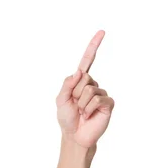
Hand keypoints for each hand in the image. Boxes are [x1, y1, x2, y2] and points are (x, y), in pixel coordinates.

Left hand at [56, 30, 114, 148]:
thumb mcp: (60, 100)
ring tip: (82, 112)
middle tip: (75, 106)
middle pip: (83, 78)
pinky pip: (97, 99)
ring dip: (81, 103)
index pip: (87, 61)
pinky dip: (88, 109)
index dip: (93, 46)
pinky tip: (88, 115)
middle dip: (75, 93)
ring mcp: (101, 93)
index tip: (102, 31)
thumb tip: (79, 72)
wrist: (74, 136)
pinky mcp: (108, 103)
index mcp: (79, 81)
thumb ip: (67, 85)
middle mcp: (92, 84)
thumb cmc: (66, 118)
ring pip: (88, 89)